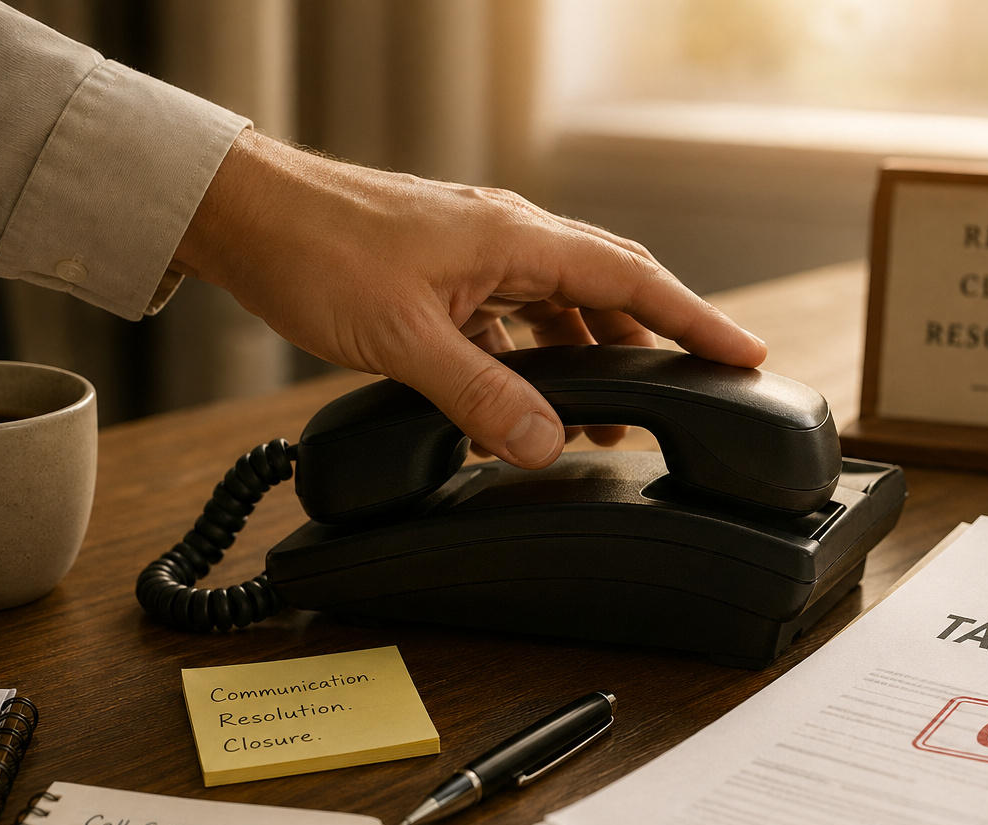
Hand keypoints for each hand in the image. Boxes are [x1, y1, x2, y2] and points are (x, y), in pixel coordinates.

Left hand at [169, 129, 766, 467]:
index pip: (632, 279)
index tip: (746, 354)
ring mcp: (477, 258)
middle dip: (654, 346)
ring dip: (585, 365)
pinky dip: (525, 368)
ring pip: (559, 313)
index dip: (696, 320)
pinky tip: (511, 412)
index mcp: (516, 240)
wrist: (242, 215)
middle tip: (694, 393)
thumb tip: (544, 445)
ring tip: (601, 427)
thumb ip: (481, 396)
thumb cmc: (316, 250)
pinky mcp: (446, 278)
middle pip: (608, 293)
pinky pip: (510, 325)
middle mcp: (508, 241)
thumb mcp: (405, 339)